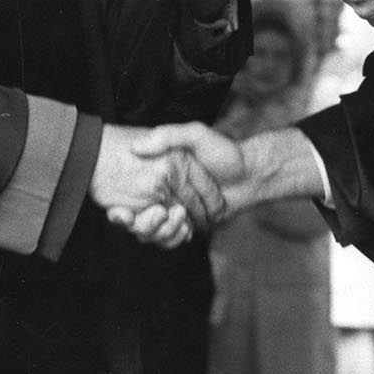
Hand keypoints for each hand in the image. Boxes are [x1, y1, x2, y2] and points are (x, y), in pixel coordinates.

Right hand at [110, 124, 324, 246]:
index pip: (129, 197)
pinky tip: (186, 231)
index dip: (122, 211)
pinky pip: (171, 239)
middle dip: (146, 224)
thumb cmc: (223, 152)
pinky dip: (176, 238)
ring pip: (154, 233)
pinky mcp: (186, 223)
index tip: (122, 213)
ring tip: (181, 221)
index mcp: (158, 172)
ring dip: (164, 233)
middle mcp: (160, 191)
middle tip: (161, 214)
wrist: (251, 175)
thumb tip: (137, 147)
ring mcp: (172, 208)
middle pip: (138, 220)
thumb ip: (168, 136)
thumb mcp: (196, 134)